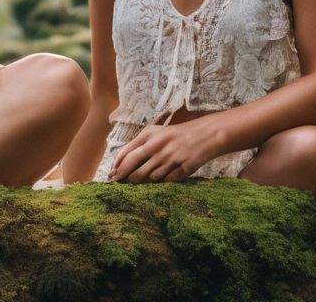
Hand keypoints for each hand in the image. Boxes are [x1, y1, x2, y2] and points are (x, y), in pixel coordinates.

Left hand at [110, 118, 224, 183]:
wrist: (203, 135)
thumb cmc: (173, 135)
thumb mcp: (154, 133)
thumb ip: (138, 145)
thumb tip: (119, 164)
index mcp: (149, 136)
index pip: (126, 153)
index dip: (117, 166)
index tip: (111, 175)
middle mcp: (158, 147)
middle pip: (133, 167)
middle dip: (123, 177)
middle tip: (118, 183)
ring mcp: (170, 159)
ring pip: (148, 178)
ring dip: (141, 182)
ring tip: (137, 183)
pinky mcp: (182, 169)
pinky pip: (165, 182)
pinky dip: (159, 183)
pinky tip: (157, 181)